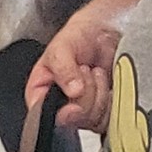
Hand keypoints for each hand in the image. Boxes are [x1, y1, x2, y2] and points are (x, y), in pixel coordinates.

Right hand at [26, 8, 121, 131]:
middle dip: (84, 94)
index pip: (42, 115)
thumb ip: (63, 68)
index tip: (74, 96)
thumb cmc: (78, 36)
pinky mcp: (101, 112)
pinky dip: (111, 99)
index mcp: (41, 93)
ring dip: (98, 93)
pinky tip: (106, 81)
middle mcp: (59, 106)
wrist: (107, 30)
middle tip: (84, 70)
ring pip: (90, 120)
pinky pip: (108, 118)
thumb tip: (73, 91)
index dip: (59, 110)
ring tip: (94, 72)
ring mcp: (82, 111)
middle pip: (70, 120)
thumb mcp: (62, 46)